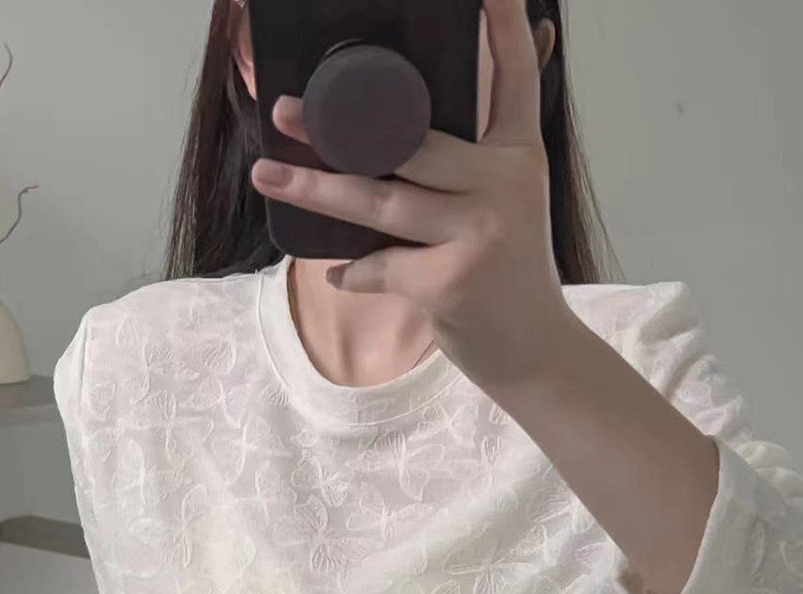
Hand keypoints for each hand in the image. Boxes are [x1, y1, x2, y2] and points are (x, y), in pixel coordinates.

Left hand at [250, 0, 573, 390]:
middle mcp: (506, 182)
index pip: (513, 74)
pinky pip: (380, 265)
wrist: (535, 353)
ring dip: (315, 190)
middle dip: (339, 126)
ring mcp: (480, 231)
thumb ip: (474, 159)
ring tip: (267, 174)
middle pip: (408, 139)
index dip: (503, 26)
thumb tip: (399, 125)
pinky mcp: (452, 281)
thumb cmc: (508, 275)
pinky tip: (339, 273)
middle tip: (284, 109)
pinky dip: (354, 272)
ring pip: (379, 201)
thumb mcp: (509, 203)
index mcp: (520, 153)